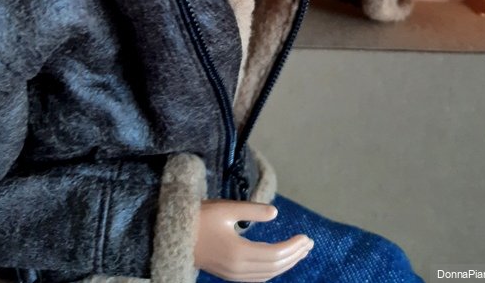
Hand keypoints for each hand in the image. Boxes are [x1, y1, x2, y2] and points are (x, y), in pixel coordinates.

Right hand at [194, 199, 313, 281]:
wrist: (174, 235)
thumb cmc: (201, 217)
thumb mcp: (227, 208)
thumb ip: (252, 211)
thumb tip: (275, 213)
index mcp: (239, 253)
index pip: (275, 255)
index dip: (293, 247)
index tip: (306, 237)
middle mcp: (238, 269)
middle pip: (274, 267)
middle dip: (294, 255)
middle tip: (309, 243)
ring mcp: (233, 275)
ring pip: (267, 275)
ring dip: (285, 264)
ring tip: (300, 252)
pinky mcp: (229, 275)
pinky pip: (257, 278)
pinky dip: (272, 270)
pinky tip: (279, 261)